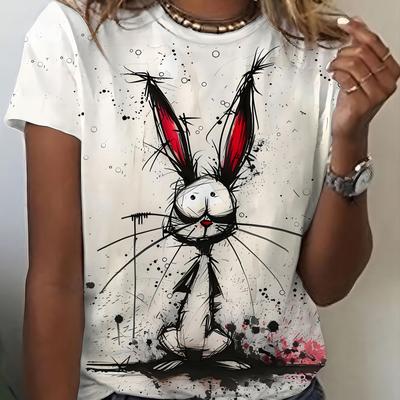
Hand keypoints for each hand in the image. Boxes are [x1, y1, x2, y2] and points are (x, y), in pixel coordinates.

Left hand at [327, 17, 399, 139]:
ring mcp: (376, 93)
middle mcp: (387, 81)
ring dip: (338, 63)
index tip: (344, 24)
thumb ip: (360, 48)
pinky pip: (346, 78)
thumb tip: (357, 23)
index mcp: (390, 70)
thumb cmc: (354, 100)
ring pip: (353, 64)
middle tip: (336, 59)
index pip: (375, 43)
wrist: (349, 126)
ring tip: (333, 68)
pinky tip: (334, 76)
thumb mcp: (359, 72)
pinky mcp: (362, 103)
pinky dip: (336, 74)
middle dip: (343, 52)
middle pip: (362, 52)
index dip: (358, 30)